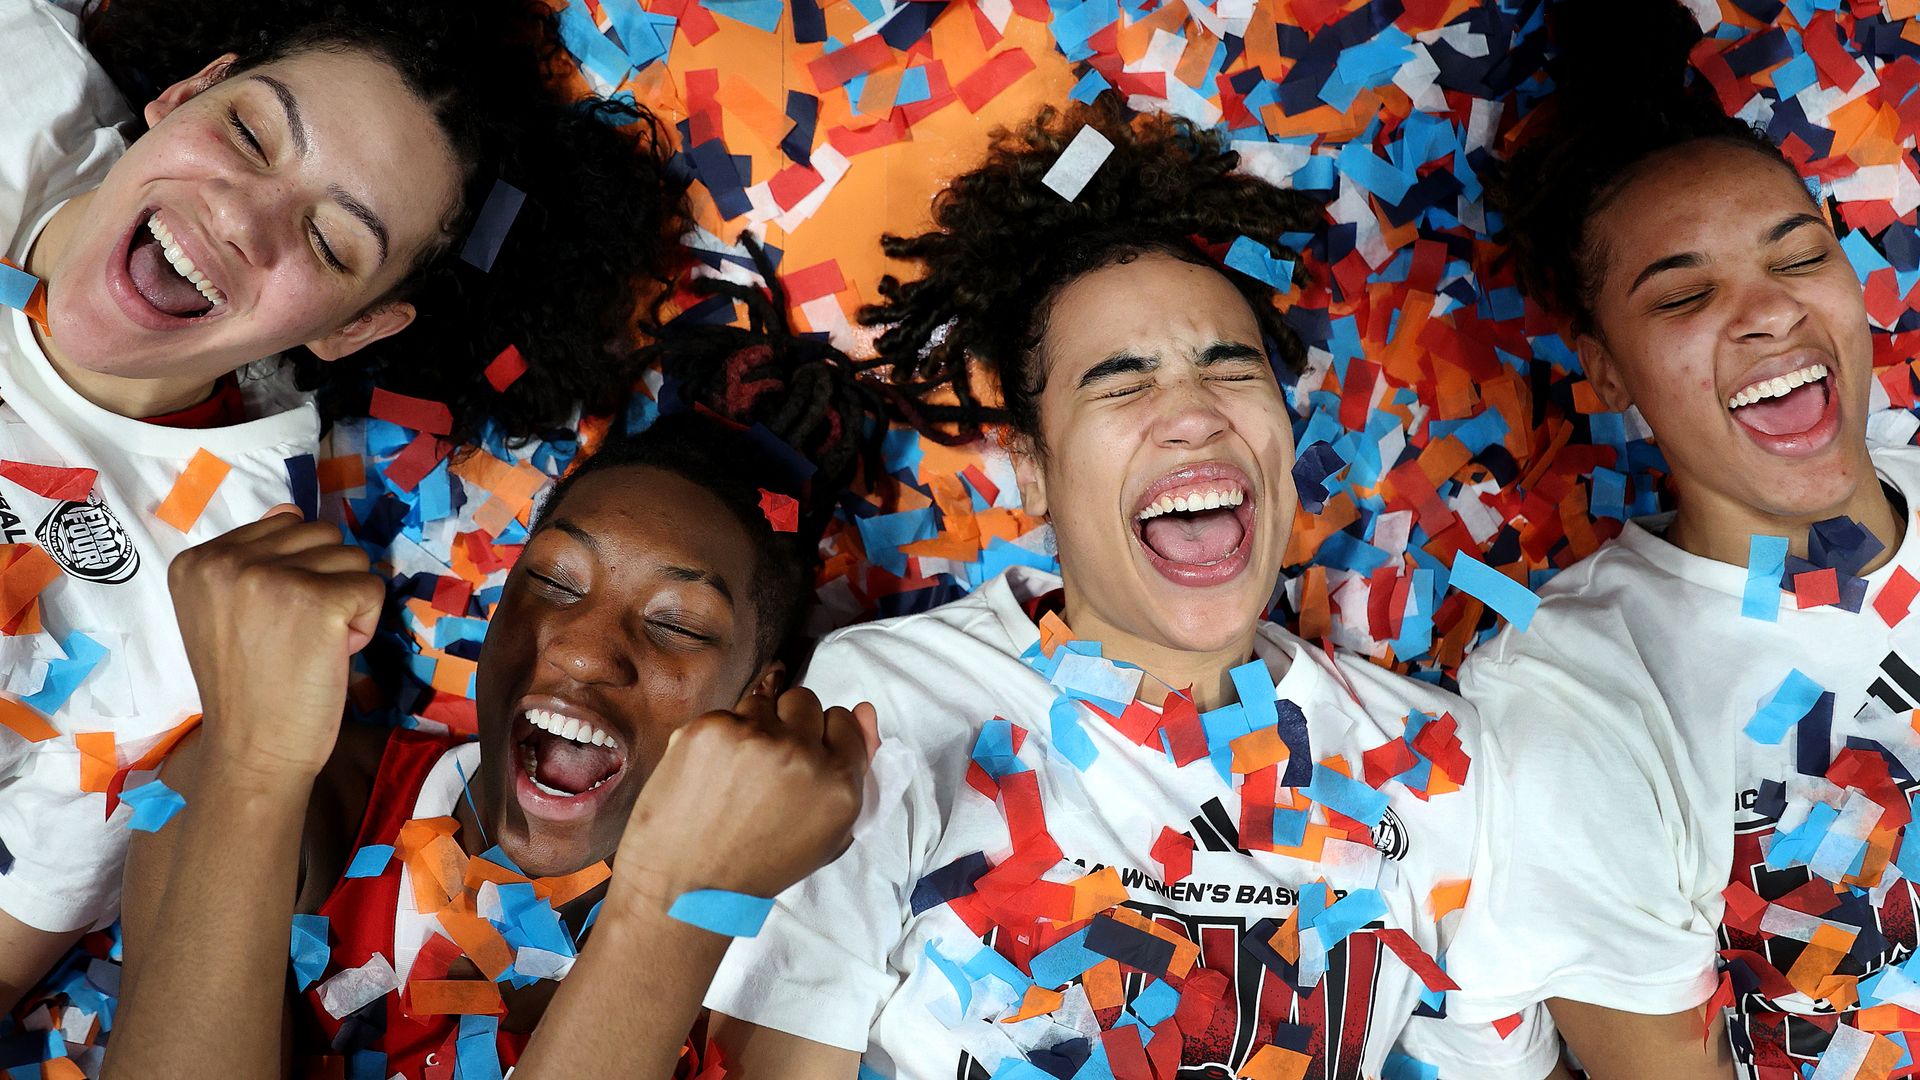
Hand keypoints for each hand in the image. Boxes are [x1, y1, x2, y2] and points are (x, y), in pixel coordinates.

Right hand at [168, 506, 384, 780]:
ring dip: (347, 602)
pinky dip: (366, 624)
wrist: (253, 749)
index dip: (297, 573)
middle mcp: (228, 560)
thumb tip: (293, 509)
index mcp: (198, 560)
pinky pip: (372, 589)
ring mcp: (271, 578)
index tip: (275, 620)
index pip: (283, 524)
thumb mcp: (228, 610)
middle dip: (326, 581)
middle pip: (321, 534)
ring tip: (313, 644)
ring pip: (352, 557)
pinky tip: (333, 653)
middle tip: (299, 635)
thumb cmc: (249, 687)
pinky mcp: (317, 601)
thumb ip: (254, 559)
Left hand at [610, 688, 872, 917]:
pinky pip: (724, 714)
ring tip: (736, 774)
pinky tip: (709, 773)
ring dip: (754, 729)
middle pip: (805, 701)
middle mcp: (803, 755)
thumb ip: (856, 770)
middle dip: (790, 725)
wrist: (686, 886)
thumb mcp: (827, 834)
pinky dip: (718, 739)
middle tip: (767, 766)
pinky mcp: (711, 729)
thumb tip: (864, 709)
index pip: (843, 720)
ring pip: (763, 703)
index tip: (802, 762)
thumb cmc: (761, 866)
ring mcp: (755, 737)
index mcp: (840, 784)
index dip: (821, 739)